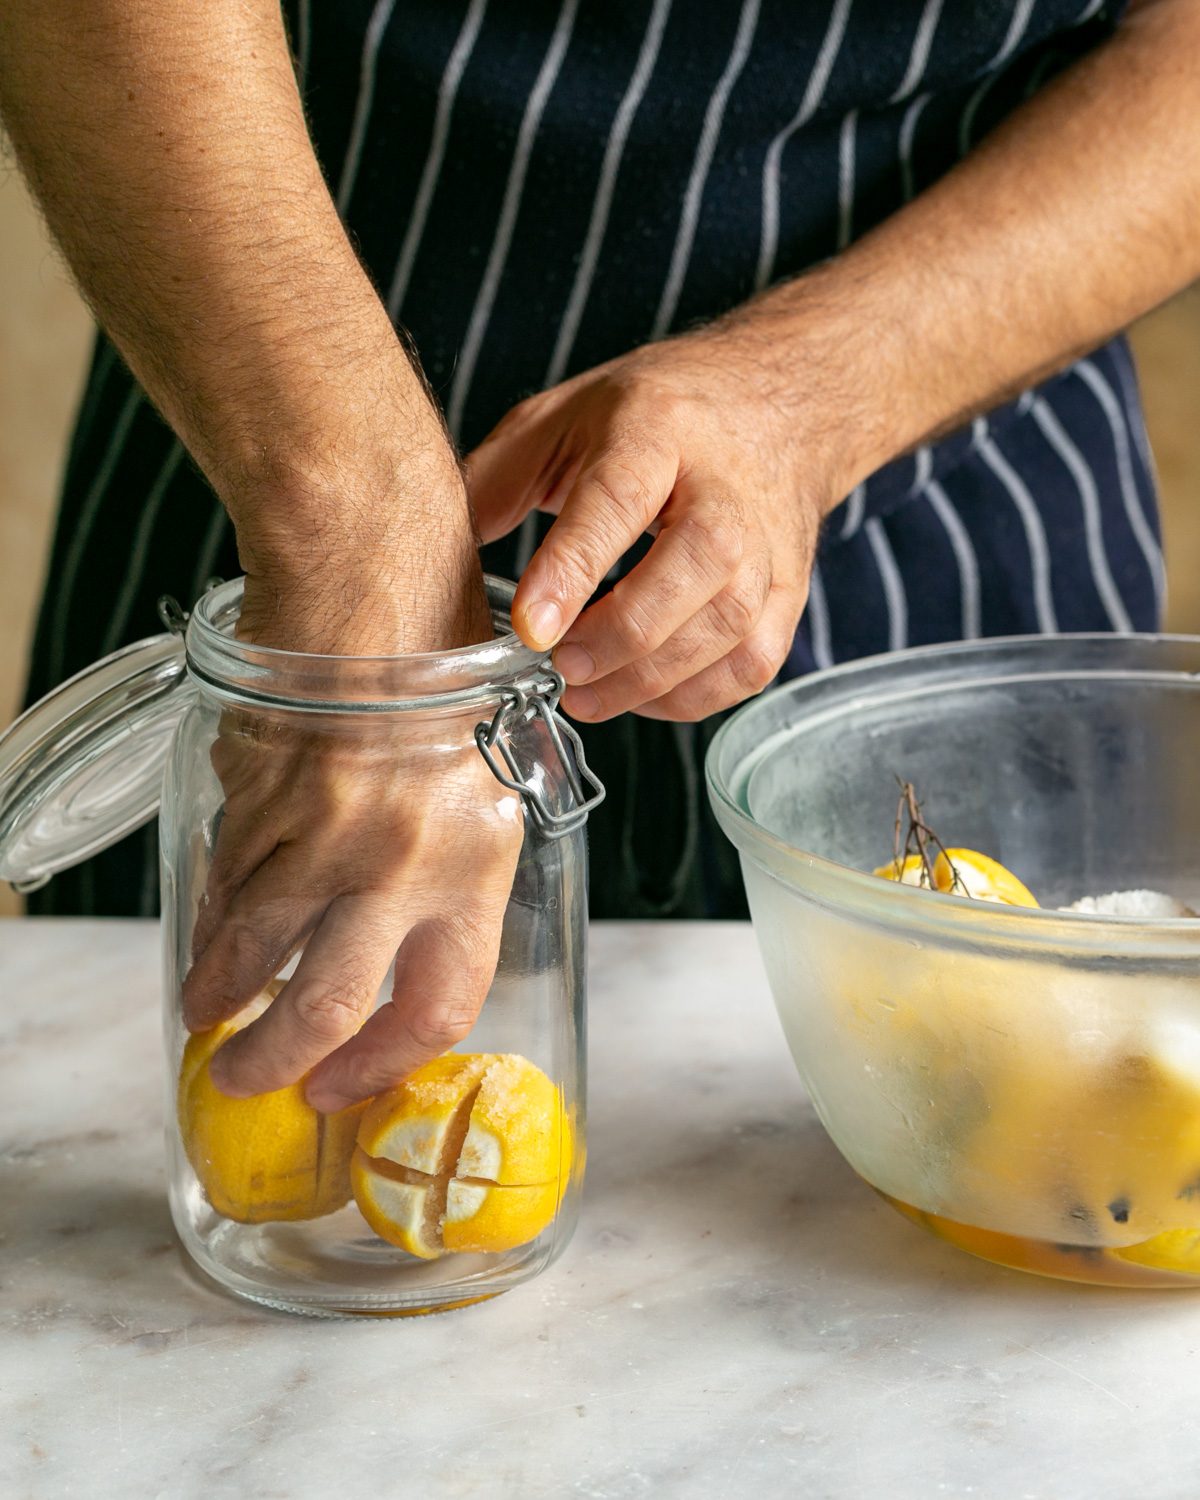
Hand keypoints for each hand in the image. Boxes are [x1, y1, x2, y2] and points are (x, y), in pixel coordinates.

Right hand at [181, 469, 523, 1112]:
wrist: (376, 560)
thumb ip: (446, 857)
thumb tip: (390, 931)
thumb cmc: (442, 650)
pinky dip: (214, 910)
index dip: (381, 1062)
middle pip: (326, 1004)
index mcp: (479, 857)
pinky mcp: (257, 793)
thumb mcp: (485, 767)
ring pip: (255, 947)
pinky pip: (227, 875)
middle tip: (245, 1077)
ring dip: (219, 992)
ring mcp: (323, 828)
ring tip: (206, 1012)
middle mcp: (403, 858)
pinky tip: (209, 925)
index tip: (343, 1084)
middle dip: (276, 1061)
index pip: (439, 1005)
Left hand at [467, 327, 833, 721]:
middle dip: (619, 636)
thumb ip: (497, 480)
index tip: (532, 626)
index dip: (572, 568)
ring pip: (727, 628)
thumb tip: (432, 550)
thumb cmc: (656, 419)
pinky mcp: (789, 595)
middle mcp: (725, 488)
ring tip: (587, 692)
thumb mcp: (565, 418)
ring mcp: (767, 546)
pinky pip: (749, 666)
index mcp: (656, 429)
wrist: (773, 409)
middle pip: (691, 569)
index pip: (617, 499)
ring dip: (649, 678)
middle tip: (561, 668)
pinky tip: (641, 692)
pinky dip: (692, 697)